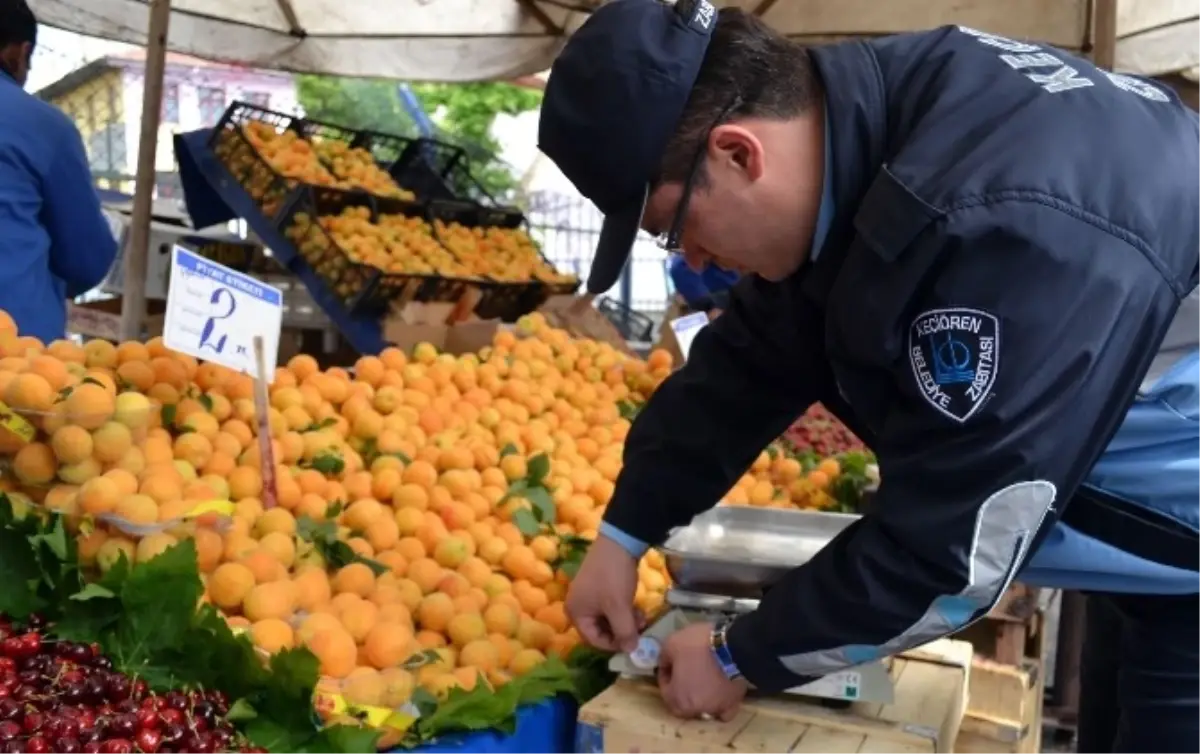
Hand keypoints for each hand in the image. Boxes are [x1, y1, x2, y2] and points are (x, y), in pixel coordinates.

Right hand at [565, 535, 643, 652]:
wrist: (619, 542)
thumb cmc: (613, 577)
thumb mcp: (619, 607)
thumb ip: (624, 632)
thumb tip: (632, 652)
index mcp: (576, 613)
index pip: (594, 640)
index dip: (615, 645)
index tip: (634, 643)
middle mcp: (578, 607)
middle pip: (601, 630)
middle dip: (622, 632)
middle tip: (641, 628)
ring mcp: (588, 596)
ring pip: (608, 619)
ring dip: (626, 622)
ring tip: (643, 617)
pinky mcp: (599, 588)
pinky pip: (610, 608)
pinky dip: (623, 611)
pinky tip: (638, 608)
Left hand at [658, 622, 748, 719]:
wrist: (732, 647)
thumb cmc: (697, 646)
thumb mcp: (671, 644)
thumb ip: (664, 658)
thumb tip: (666, 665)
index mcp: (678, 699)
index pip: (665, 690)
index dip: (666, 674)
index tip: (670, 663)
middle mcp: (695, 710)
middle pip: (684, 703)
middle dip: (682, 689)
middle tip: (684, 673)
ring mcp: (716, 708)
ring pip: (703, 708)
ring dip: (700, 697)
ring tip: (702, 680)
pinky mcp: (733, 704)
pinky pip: (724, 711)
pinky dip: (720, 705)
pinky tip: (719, 694)